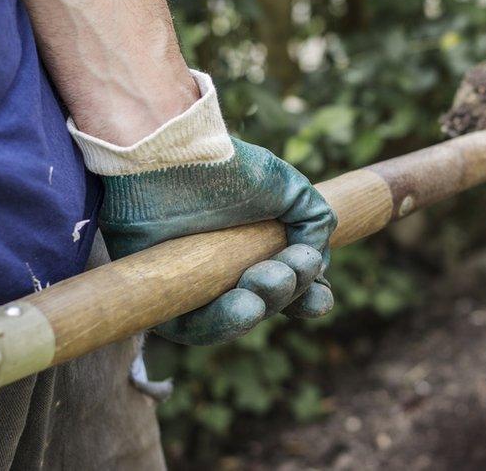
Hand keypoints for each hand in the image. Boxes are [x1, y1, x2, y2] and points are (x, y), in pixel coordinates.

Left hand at [100, 137, 336, 344]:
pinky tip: (248, 307)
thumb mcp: (288, 189)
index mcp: (260, 247)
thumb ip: (315, 221)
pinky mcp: (164, 296)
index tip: (321, 295)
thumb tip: (317, 262)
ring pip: (236, 318)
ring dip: (262, 307)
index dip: (309, 295)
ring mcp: (198, 283)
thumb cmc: (229, 168)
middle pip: (267, 303)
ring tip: (268, 281)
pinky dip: (224, 323)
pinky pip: (194, 328)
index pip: (291, 286)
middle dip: (287, 291)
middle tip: (286, 269)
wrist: (172, 158)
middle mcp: (230, 269)